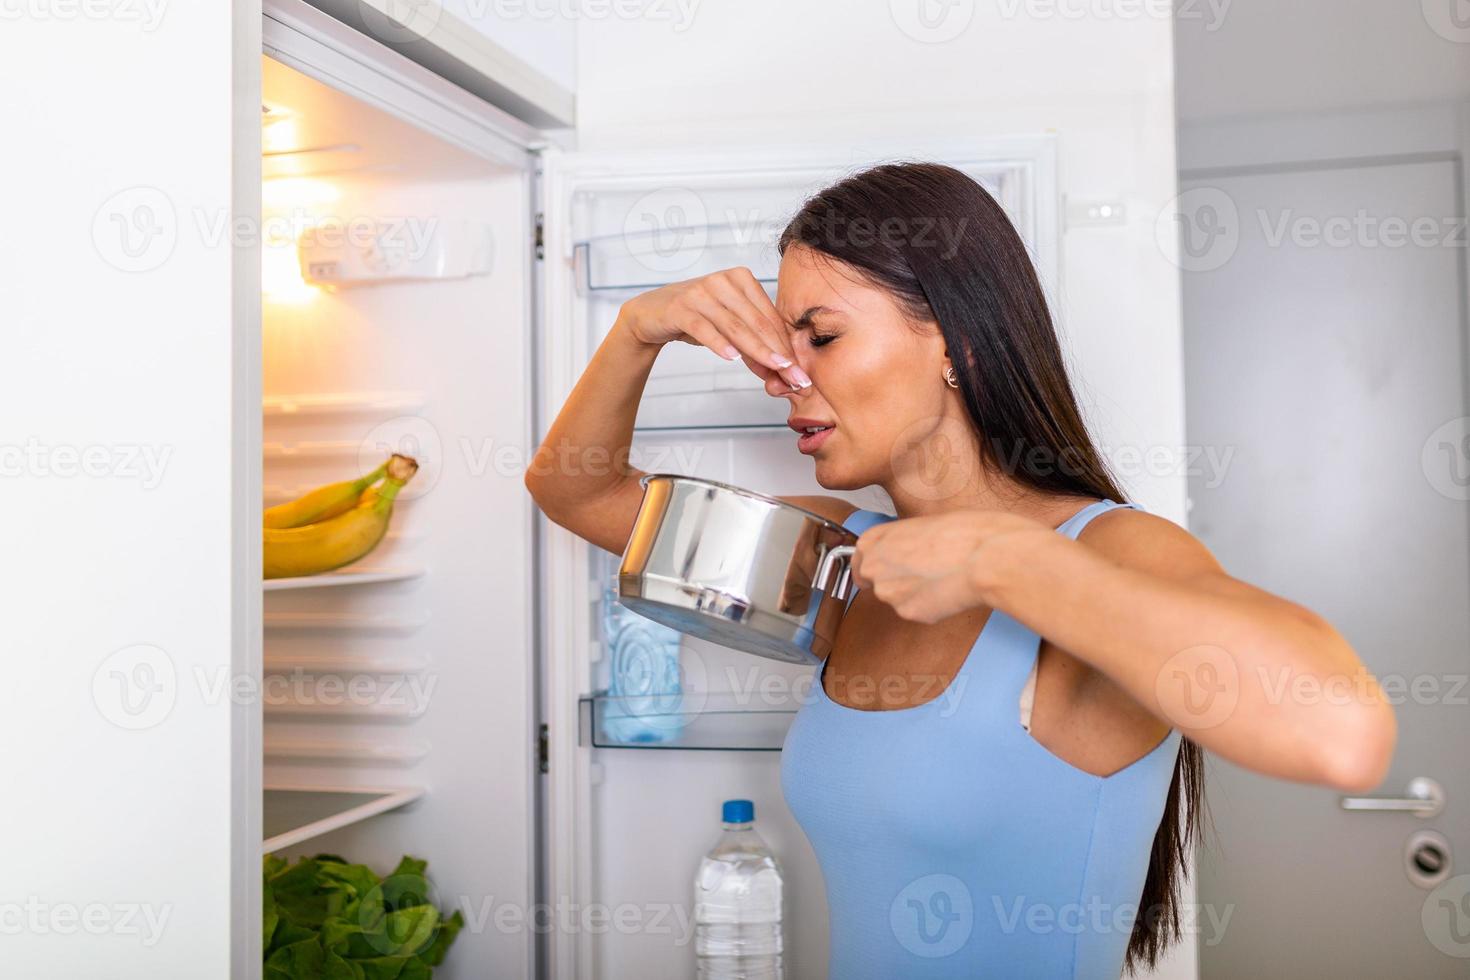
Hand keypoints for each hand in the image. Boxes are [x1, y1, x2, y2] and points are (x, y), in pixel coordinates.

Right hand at [614, 267, 811, 391]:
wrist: (652, 314)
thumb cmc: (696, 318)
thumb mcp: (729, 329)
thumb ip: (754, 346)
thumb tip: (783, 372)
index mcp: (742, 279)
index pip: (770, 317)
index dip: (787, 346)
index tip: (800, 371)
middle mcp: (723, 281)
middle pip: (757, 322)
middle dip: (779, 353)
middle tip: (795, 377)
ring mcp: (701, 292)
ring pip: (735, 326)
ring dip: (757, 351)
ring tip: (776, 370)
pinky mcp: (681, 307)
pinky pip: (704, 328)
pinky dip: (719, 343)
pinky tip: (732, 358)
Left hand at [850, 510, 1046, 622]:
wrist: (984, 556)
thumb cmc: (964, 532)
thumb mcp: (924, 524)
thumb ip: (903, 542)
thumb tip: (906, 553)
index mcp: (873, 539)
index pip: (858, 560)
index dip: (876, 565)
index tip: (886, 568)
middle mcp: (873, 567)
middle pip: (876, 581)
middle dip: (895, 581)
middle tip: (925, 572)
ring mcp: (888, 593)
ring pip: (897, 598)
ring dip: (914, 594)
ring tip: (942, 578)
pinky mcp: (908, 613)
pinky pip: (916, 611)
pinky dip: (930, 606)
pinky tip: (948, 592)